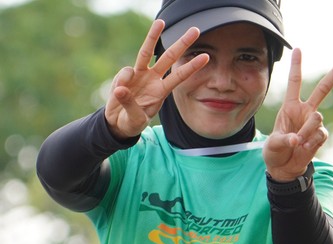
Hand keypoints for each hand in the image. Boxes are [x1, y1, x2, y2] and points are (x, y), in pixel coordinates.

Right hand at [104, 20, 208, 139]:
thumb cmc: (131, 122)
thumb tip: (121, 89)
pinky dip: (122, 81)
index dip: (192, 67)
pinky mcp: (126, 74)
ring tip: (161, 22)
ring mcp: (140, 75)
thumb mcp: (135, 120)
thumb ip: (130, 105)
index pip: (179, 77)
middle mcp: (153, 79)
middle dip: (182, 43)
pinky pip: (125, 73)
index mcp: (161, 92)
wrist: (118, 121)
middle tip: (195, 30)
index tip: (206, 57)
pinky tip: (119, 93)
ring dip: (153, 35)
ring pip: (147, 52)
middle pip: (168, 57)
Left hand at [263, 49, 332, 180]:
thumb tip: (297, 140)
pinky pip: (320, 134)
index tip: (297, 49)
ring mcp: (314, 124)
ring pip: (317, 118)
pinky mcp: (320, 136)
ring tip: (298, 142)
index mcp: (290, 107)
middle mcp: (304, 112)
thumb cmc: (275, 152)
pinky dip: (311, 142)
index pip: (295, 83)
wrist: (284, 168)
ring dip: (306, 131)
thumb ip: (284, 140)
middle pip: (323, 89)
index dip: (296, 66)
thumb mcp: (273, 145)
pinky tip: (304, 148)